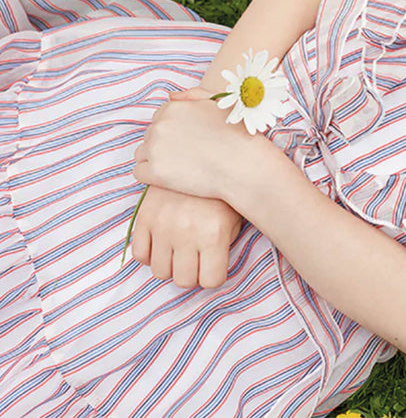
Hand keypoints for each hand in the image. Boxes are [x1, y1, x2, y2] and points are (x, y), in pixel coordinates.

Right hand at [128, 185, 242, 288]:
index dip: (213, 276)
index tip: (213, 267)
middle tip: (196, 260)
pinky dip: (150, 254)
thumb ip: (225, 244)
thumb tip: (211, 270)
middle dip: (192, 274)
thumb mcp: (234, 216)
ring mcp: (162, 225)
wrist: (202, 154)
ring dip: (171, 266)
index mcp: (214, 233)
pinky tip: (163, 243)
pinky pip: (140, 255)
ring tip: (180, 250)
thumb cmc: (222, 190)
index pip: (211, 281)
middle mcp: (187, 232)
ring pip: (160, 272)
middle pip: (184, 281)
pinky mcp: (144, 217)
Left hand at [133, 88, 264, 201]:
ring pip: (143, 153)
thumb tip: (170, 97)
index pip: (160, 118)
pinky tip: (171, 178)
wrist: (243, 165)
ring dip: (156, 159)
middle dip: (165, 144)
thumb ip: (193, 95)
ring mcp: (155, 148)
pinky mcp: (154, 172)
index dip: (175, 130)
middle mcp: (160, 125)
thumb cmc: (237, 134)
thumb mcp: (219, 104)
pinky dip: (152, 176)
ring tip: (180, 166)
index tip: (189, 140)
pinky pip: (139, 173)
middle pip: (151, 135)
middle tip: (189, 155)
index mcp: (174, 107)